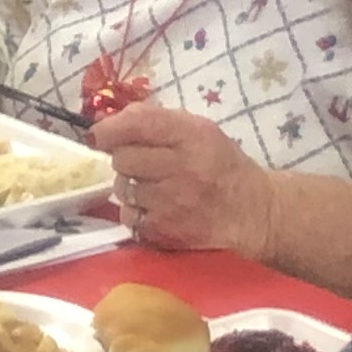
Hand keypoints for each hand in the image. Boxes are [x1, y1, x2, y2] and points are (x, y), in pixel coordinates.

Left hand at [94, 105, 274, 256]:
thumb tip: (107, 121)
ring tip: (152, 187)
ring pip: (122, 188)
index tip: (100, 134)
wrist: (251, 212)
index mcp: (192, 137)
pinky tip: (154, 208)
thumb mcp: (199, 130)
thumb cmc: (221, 165)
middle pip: (122, 158)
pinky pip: (128, 217)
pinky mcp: (164, 232)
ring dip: (129, 186)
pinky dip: (135, 212)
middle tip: (141, 163)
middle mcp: (181, 169)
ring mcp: (171, 204)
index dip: (111, 128)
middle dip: (124, 158)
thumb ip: (155, 119)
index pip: (139, 124)